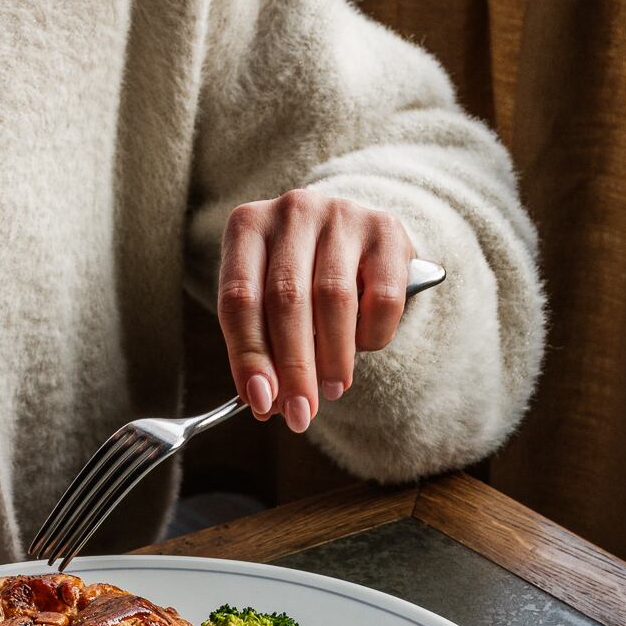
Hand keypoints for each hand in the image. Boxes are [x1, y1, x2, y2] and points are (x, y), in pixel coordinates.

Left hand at [217, 190, 411, 432]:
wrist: (353, 236)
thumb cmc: (300, 277)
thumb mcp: (267, 302)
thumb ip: (262, 345)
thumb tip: (266, 403)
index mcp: (247, 227)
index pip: (239, 298)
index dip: (249, 355)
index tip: (260, 401)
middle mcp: (292, 211)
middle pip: (287, 299)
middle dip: (294, 366)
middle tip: (300, 413)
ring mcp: (341, 215)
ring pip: (334, 298)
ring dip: (333, 357)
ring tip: (332, 390)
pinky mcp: (386, 229)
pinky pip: (382, 295)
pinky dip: (372, 333)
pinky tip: (364, 348)